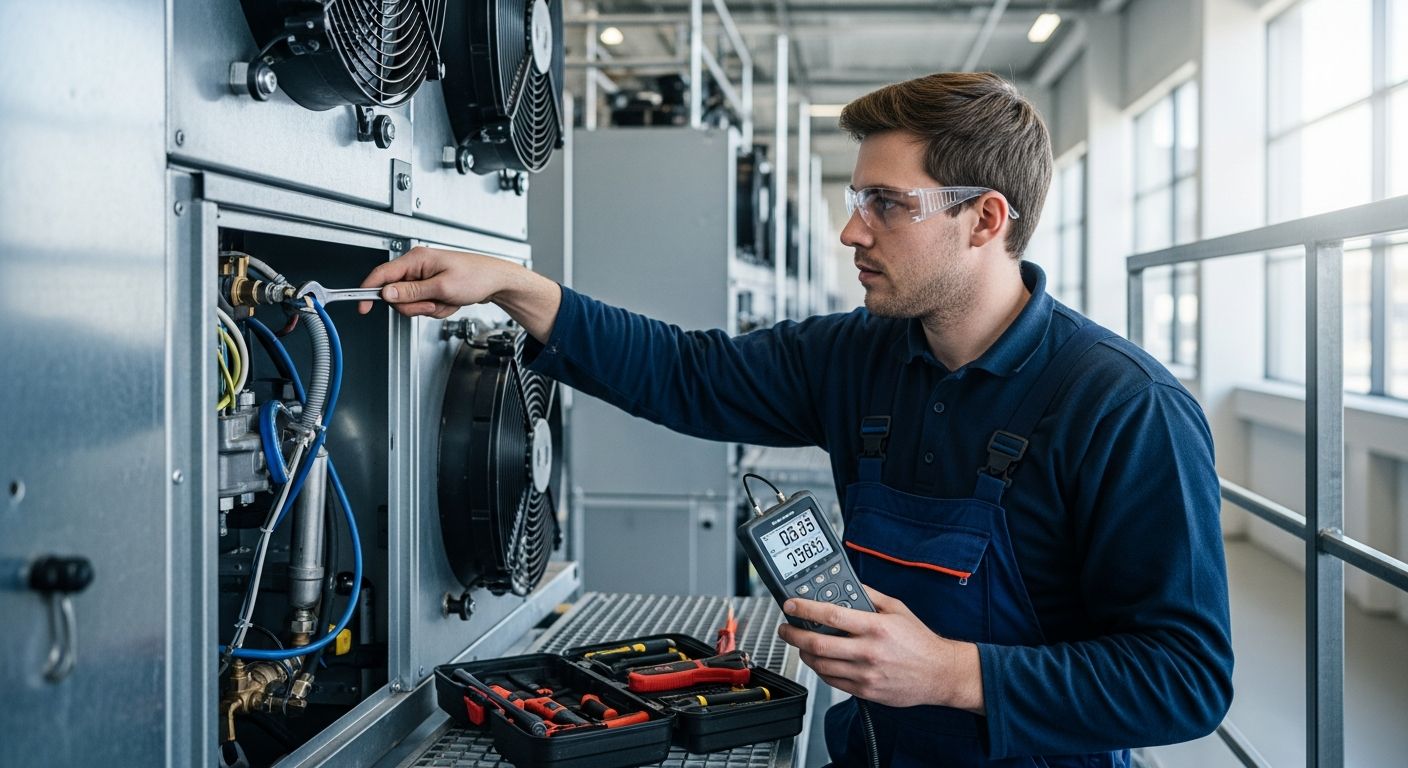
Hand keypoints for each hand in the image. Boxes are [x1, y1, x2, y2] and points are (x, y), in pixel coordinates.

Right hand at [358, 246, 561, 340]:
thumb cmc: (476, 277)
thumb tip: (387, 293)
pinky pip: (425, 305)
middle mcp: (417, 266)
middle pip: (397, 295)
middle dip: (415, 305)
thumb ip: (412, 292)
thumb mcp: (442, 288)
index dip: (368, 291)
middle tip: (434, 303)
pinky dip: (438, 308)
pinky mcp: (431, 286)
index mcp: (416, 259)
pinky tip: (450, 301)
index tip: (362, 305)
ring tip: (446, 300)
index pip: (381, 275)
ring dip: (430, 308)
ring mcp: (424, 277)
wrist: (496, 281)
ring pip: (412, 303)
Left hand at [776, 585, 984, 712]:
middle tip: (786, 628)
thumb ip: (869, 596)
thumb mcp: (897, 609)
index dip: (805, 609)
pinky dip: (820, 669)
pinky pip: (832, 681)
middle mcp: (869, 651)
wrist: (940, 674)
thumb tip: (846, 585)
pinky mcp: (865, 691)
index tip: (791, 605)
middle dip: (794, 635)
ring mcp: (866, 674)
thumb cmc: (920, 642)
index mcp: (876, 627)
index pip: (831, 615)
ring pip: (821, 665)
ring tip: (801, 644)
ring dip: (804, 653)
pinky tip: (819, 660)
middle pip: (818, 644)